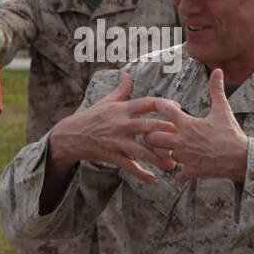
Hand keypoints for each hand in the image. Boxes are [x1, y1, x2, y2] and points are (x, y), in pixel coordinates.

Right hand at [49, 73, 176, 183]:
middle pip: (148, 126)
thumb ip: (121, 90)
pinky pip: (129, 166)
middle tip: (183, 137)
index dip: (164, 105)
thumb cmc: (90, 117)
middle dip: (167, 132)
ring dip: (159, 158)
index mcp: (121, 109)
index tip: (178, 108)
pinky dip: (140, 174)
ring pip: (142, 150)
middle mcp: (120, 124)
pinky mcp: (111, 155)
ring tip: (172, 163)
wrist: (70, 136)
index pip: (146, 103)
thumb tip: (127, 75)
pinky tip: (152, 179)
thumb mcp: (105, 102)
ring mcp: (116, 141)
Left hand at [144, 68, 249, 184]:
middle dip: (151, 133)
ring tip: (166, 148)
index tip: (160, 104)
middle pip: (152, 137)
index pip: (164, 109)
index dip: (159, 104)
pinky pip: (177, 174)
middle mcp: (182, 141)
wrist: (242, 158)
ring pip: (161, 155)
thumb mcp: (223, 110)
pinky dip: (179, 172)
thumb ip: (216, 90)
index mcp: (188, 124)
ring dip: (163, 152)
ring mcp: (186, 157)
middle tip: (156, 131)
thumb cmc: (232, 133)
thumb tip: (218, 71)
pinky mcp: (192, 171)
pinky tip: (182, 167)